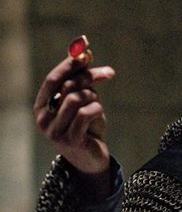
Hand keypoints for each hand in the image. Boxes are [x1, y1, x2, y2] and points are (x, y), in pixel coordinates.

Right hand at [34, 54, 115, 195]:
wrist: (92, 159)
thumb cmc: (87, 128)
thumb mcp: (83, 101)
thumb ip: (81, 80)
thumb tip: (85, 52)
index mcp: (42, 106)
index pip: (53, 79)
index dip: (69, 64)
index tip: (87, 53)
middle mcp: (43, 118)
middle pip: (67, 86)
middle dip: (89, 76)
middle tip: (109, 73)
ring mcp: (55, 131)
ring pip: (76, 99)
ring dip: (94, 98)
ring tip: (98, 107)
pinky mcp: (70, 140)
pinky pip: (85, 113)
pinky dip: (97, 110)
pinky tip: (98, 117)